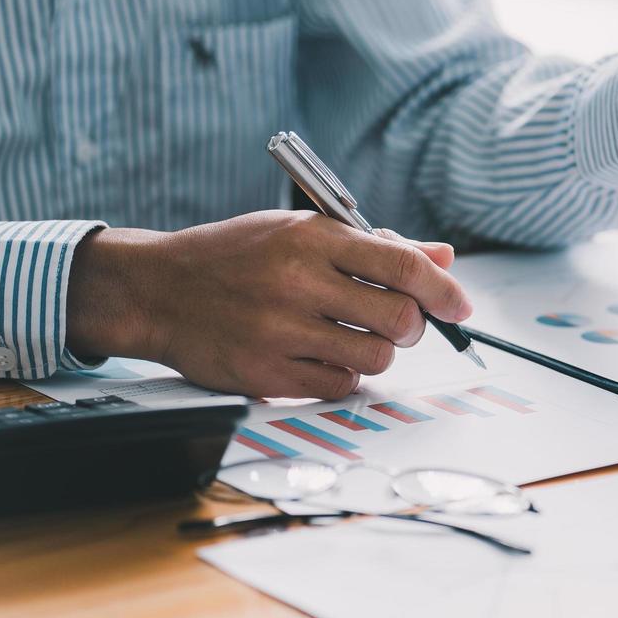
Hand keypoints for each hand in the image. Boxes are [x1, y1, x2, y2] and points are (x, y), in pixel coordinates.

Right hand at [65, 211, 470, 398]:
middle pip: (400, 318)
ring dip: (378, 352)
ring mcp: (280, 331)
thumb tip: (442, 258)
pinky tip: (323, 356)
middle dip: (412, 325)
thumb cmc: (239, 256)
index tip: (460, 306)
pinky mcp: (266, 374)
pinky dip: (344, 375)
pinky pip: (340, 386)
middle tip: (397, 321)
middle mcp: (298, 283)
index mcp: (314, 238)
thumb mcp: (304, 230)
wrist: (157, 289)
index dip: (444, 290)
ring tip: (353, 337)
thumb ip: (376, 246)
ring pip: (376, 357)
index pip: (404, 266)